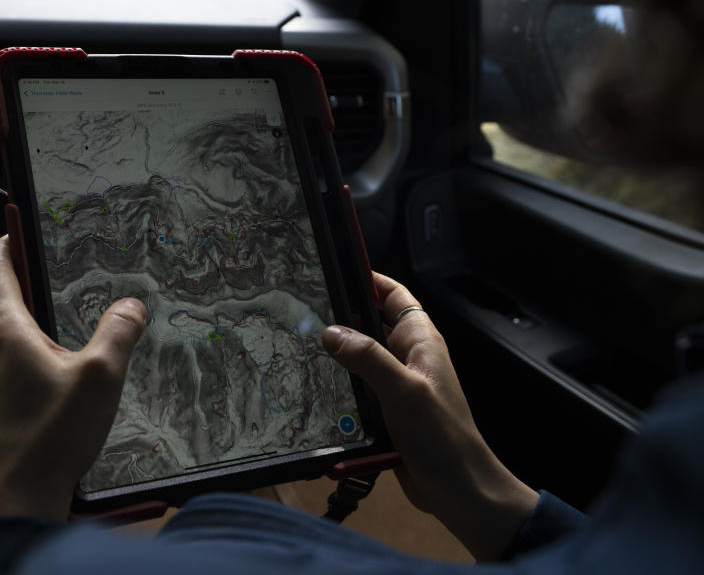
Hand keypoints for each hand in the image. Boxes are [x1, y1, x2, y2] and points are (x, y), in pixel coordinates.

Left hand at [0, 236, 145, 520]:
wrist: (12, 501)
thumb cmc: (48, 439)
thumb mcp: (100, 377)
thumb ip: (119, 333)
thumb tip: (132, 306)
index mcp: (3, 332)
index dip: (5, 246)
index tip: (13, 231)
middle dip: (20, 287)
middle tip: (47, 279)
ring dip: (21, 328)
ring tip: (55, 331)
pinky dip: (19, 361)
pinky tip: (47, 382)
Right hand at [322, 273, 538, 559]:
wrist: (457, 488)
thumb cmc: (442, 435)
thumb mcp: (404, 390)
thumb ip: (368, 357)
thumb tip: (332, 331)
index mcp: (421, 341)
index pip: (394, 294)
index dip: (368, 277)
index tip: (334, 267)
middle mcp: (408, 357)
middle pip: (370, 323)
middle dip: (341, 315)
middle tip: (303, 309)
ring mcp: (396, 384)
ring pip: (359, 357)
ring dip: (337, 354)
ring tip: (300, 343)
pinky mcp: (385, 410)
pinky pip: (356, 388)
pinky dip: (338, 385)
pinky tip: (313, 385)